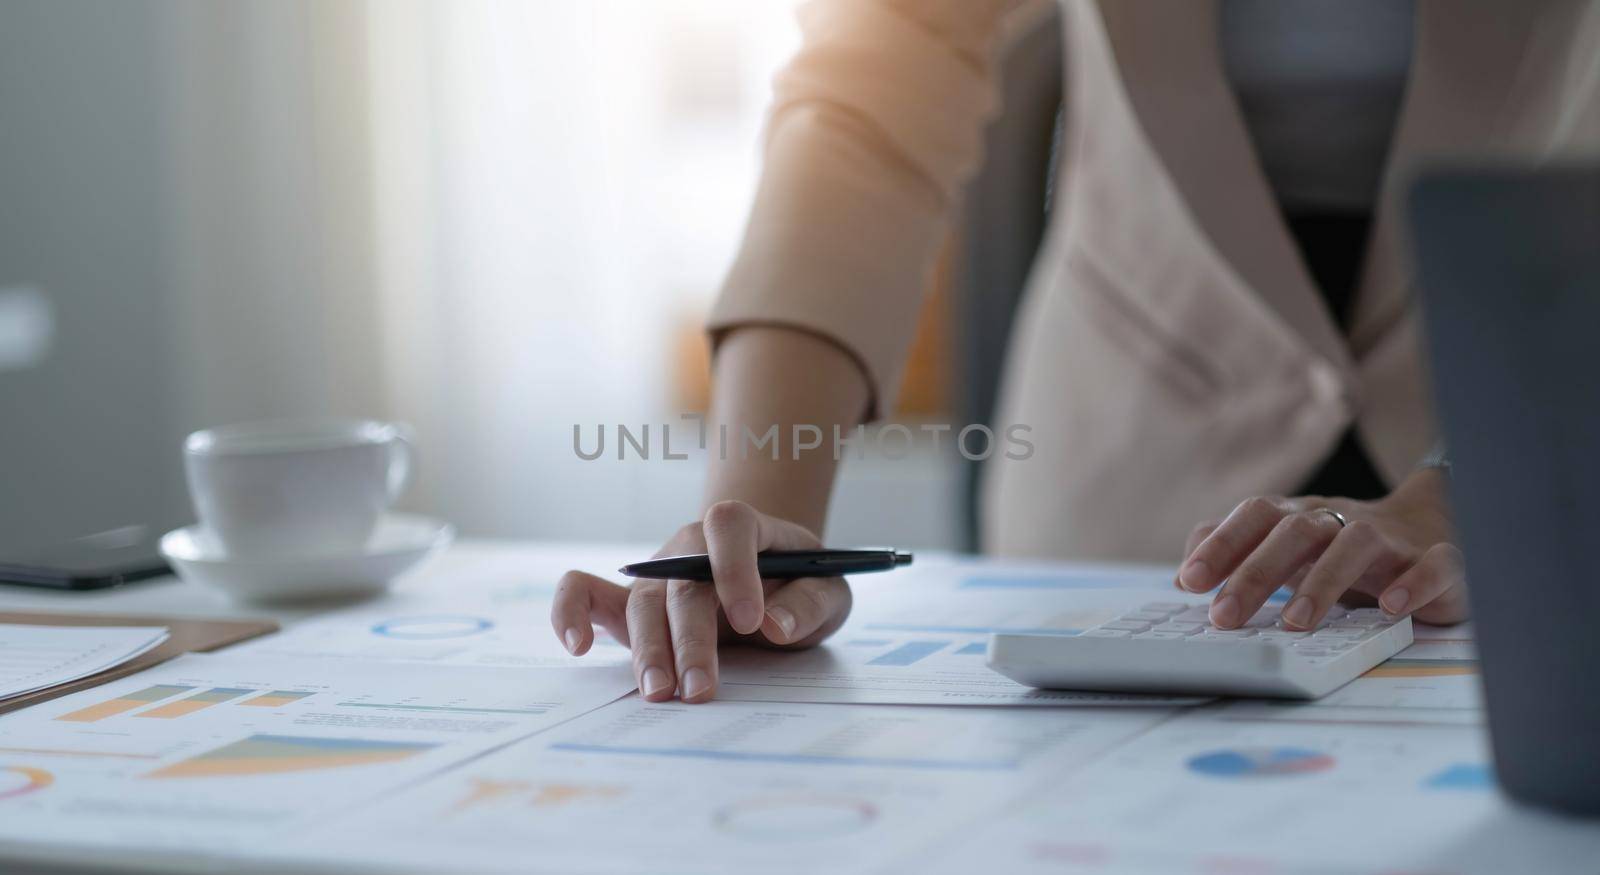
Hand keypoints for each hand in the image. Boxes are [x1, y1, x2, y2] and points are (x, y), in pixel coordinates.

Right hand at [551, 500, 851, 702]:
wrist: (774, 583)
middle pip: (682, 581)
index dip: (736, 569)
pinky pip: (585, 594)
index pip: (729, 527)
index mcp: (744, 528)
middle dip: (690, 637)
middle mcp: (691, 546)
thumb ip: (810, 603)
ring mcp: (657, 574)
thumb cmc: (801, 585)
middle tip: (700, 689)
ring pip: (642, 603)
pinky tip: (576, 647)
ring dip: (648, 650)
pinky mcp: (631, 604)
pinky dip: (570, 612)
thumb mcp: (829, 590)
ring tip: (661, 694)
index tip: (753, 621)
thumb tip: (775, 625)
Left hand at [1176, 469, 1467, 629]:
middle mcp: (1341, 520)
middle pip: (1295, 532)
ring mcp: (1391, 538)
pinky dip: (1413, 583)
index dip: (1223, 545)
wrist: (1433, 529)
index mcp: (1301, 516)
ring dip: (1323, 580)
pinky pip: (1432, 564)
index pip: (1256, 516)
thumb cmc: (1342, 548)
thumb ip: (1235, 554)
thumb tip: (1183, 574)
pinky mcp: (1439, 560)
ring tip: (1295, 621)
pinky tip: (1390, 606)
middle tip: (1224, 617)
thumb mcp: (1287, 548)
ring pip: (1356, 544)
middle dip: (1256, 573)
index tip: (1190, 582)